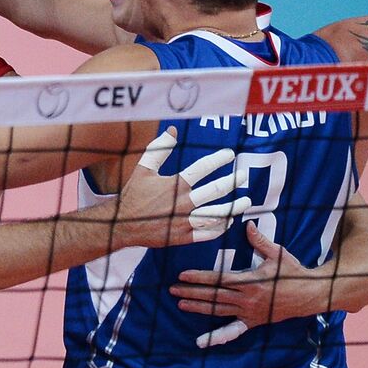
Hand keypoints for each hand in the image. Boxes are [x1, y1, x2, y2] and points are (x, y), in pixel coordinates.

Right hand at [115, 128, 250, 248]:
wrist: (120, 224)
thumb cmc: (133, 194)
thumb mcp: (143, 169)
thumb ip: (159, 149)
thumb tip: (172, 130)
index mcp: (174, 185)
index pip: (202, 169)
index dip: (218, 160)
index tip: (229, 155)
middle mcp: (182, 203)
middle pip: (214, 192)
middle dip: (232, 182)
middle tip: (244, 175)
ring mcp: (183, 222)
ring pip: (216, 215)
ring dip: (234, 208)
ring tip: (247, 201)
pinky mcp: (182, 238)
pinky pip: (207, 234)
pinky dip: (220, 228)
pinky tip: (229, 221)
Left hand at [169, 222, 319, 348]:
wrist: (310, 295)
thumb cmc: (293, 271)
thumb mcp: (278, 253)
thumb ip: (260, 241)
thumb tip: (247, 225)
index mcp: (251, 282)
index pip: (219, 280)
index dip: (199, 278)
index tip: (183, 275)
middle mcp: (247, 299)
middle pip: (214, 296)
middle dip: (191, 292)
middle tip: (172, 289)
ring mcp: (249, 313)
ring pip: (218, 311)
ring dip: (198, 308)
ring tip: (180, 304)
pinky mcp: (253, 322)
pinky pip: (233, 331)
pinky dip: (218, 337)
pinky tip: (203, 342)